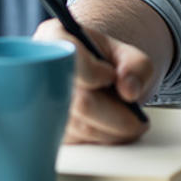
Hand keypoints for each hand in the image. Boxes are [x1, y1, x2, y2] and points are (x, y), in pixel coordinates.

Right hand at [33, 17, 154, 144]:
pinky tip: (113, 127)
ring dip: (115, 129)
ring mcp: (42, 103)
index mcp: (55, 38)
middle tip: (139, 116)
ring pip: (83, 128)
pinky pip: (82, 141)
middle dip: (118, 114)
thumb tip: (129, 90)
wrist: (95, 74)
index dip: (95, 73)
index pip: (68, 59)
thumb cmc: (106, 60)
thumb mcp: (128, 53)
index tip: (111, 75)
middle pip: (79, 102)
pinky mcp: (50, 128)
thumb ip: (137, 66)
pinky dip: (105, 138)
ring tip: (130, 120)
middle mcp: (41, 71)